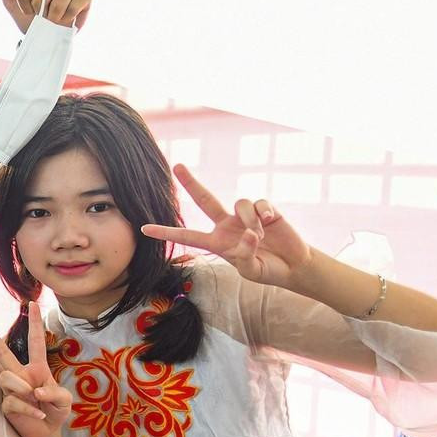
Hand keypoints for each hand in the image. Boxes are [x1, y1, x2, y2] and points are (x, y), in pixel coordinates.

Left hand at [0, 0, 92, 33]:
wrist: (48, 37)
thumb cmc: (31, 18)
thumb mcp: (13, 2)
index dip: (26, 5)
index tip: (28, 11)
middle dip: (40, 11)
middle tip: (43, 16)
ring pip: (60, 0)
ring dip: (54, 16)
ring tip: (55, 18)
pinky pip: (77, 3)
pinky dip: (69, 16)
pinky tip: (69, 18)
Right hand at [0, 304, 70, 436]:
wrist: (46, 434)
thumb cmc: (55, 412)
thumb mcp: (65, 401)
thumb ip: (55, 393)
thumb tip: (36, 391)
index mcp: (37, 368)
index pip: (35, 342)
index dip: (34, 323)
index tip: (32, 304)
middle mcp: (20, 375)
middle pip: (2, 352)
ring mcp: (11, 390)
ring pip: (6, 376)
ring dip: (21, 386)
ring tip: (33, 397)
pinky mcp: (6, 405)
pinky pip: (11, 401)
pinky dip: (27, 408)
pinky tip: (38, 414)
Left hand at [142, 164, 309, 286]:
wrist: (292, 265)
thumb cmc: (267, 270)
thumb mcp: (252, 271)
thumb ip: (245, 256)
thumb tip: (248, 233)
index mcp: (216, 242)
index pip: (186, 235)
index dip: (166, 232)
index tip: (144, 228)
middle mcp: (226, 225)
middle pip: (205, 199)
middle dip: (191, 182)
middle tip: (177, 165)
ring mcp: (243, 215)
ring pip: (239, 203)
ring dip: (250, 220)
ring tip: (260, 236)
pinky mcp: (264, 209)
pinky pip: (258, 202)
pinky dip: (263, 213)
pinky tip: (270, 222)